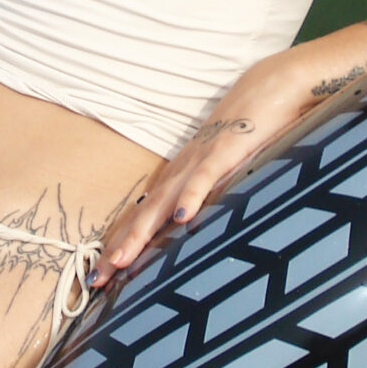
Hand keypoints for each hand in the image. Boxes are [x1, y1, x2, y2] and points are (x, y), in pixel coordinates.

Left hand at [96, 50, 313, 288]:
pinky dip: (192, 196)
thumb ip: (211, 196)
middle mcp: (182, 170)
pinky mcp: (226, 151)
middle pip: (143, 214)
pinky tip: (181, 217)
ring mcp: (201, 160)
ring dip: (140, 231)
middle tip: (96, 280)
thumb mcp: (225, 171)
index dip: (122, 245)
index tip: (103, 276)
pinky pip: (205, 177)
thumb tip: (199, 229)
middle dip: (118, 248)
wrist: (270, 87)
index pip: (144, 216)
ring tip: (120, 260)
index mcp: (181, 177)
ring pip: (164, 201)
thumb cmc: (248, 132)